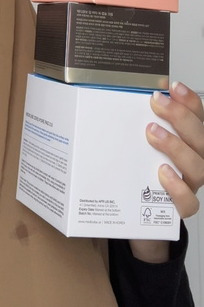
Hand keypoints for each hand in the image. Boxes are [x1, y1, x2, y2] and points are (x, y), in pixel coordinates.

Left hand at [129, 81, 203, 262]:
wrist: (138, 220)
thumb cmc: (136, 178)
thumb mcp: (134, 148)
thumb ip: (131, 128)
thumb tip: (110, 101)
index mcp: (186, 144)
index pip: (197, 118)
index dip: (189, 102)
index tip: (173, 86)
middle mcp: (193, 163)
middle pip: (200, 138)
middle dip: (180, 117)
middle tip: (157, 103)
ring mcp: (189, 186)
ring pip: (199, 167)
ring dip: (176, 146)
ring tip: (152, 133)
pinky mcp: (178, 210)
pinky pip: (188, 202)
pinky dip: (177, 187)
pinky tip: (162, 173)